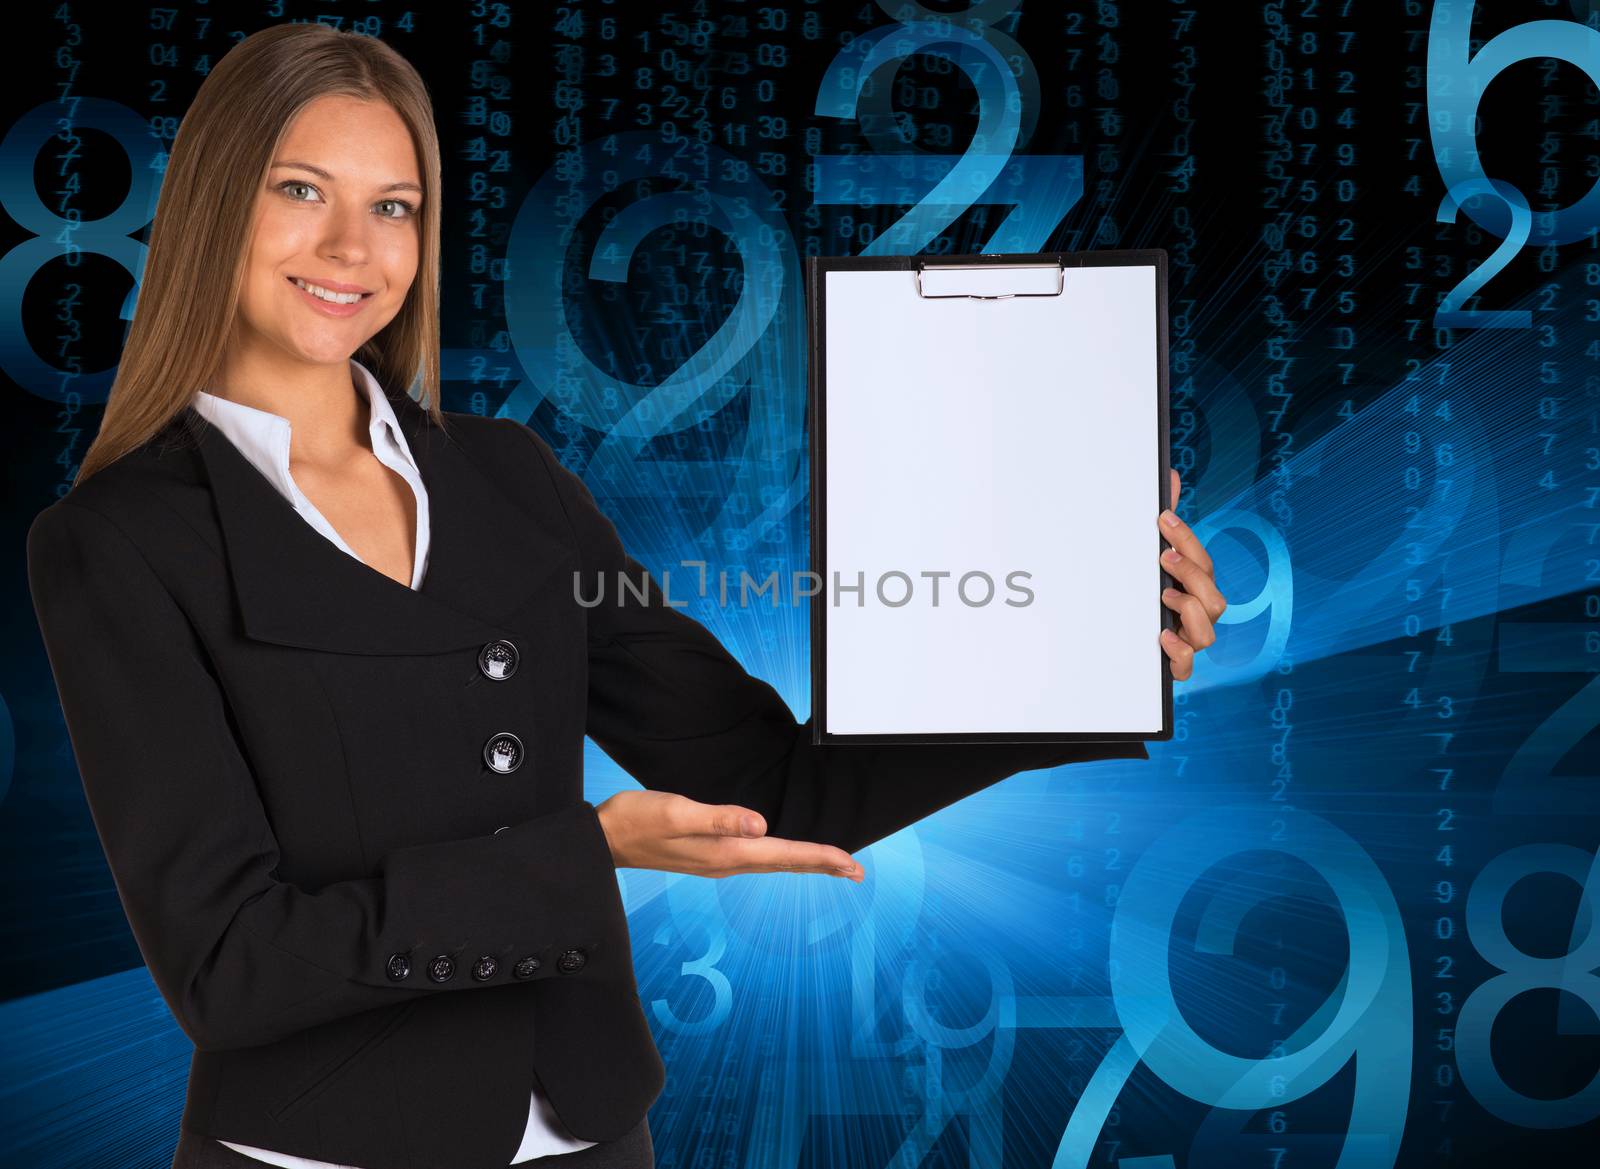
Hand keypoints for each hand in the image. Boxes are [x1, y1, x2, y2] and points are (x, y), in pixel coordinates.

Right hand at [594, 789, 864, 882]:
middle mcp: (725, 863)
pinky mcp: (708, 855)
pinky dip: (780, 856)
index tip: (852, 863)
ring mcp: (716, 862)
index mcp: (724, 853)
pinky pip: (756, 859)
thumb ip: (719, 818)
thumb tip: (762, 825)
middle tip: (858, 871)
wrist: (602, 839)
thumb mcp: (677, 811)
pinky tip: (783, 853)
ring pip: (772, 863)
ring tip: (833, 863)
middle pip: (785, 863)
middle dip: (823, 864)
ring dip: (804, 861)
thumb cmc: (636, 820)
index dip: (821, 857)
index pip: (783, 854)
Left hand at [1157, 469, 1226, 681]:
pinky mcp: (1172, 665)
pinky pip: (1186, 667)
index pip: (1203, 562)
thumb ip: (1164, 523)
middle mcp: (1196, 615)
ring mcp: (1187, 640)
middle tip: (1164, 557)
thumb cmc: (1144, 592)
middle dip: (1192, 574)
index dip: (1186, 539)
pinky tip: (1161, 634)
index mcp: (1194, 588)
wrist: (1117, 641)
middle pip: (1214, 597)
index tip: (1162, 520)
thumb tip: (1170, 475)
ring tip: (1164, 596)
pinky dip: (1178, 653)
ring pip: (1208, 632)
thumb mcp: (1150, 556)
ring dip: (1189, 611)